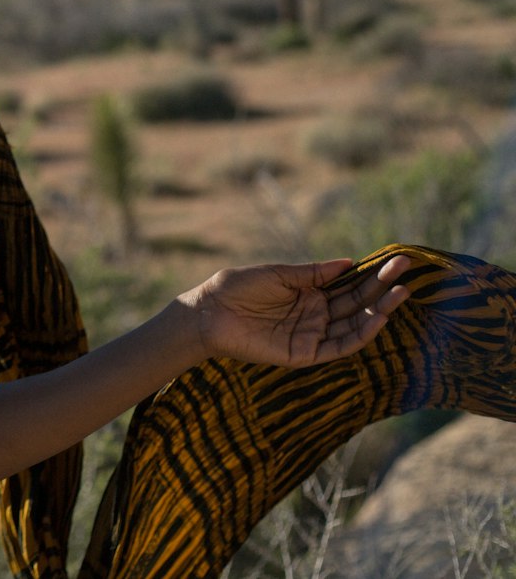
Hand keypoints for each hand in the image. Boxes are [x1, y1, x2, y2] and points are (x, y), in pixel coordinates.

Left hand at [181, 254, 412, 367]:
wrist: (208, 311)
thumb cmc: (237, 287)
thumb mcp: (279, 274)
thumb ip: (313, 273)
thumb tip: (349, 263)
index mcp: (309, 293)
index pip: (349, 285)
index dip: (373, 275)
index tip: (397, 261)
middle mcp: (315, 314)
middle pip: (357, 303)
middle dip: (382, 289)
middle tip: (407, 273)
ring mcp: (312, 334)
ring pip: (354, 325)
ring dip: (379, 311)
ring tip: (400, 293)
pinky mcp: (305, 353)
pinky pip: (338, 346)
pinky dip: (360, 334)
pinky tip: (377, 318)